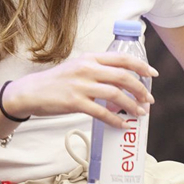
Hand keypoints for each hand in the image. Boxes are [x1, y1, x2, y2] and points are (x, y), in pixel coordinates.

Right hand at [5, 52, 157, 126]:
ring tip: (139, 113)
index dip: (141, 65)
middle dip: (140, 89)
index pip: (122, 58)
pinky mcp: (75, 102)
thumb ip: (96, 70)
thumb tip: (121, 81)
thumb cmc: (55, 81)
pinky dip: (116, 120)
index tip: (153, 74)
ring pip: (116, 95)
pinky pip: (102, 112)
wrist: (30, 91)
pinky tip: (123, 125)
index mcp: (89, 58)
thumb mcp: (76, 67)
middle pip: (123, 76)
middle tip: (149, 100)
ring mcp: (81, 85)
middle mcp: (86, 69)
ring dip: (132, 105)